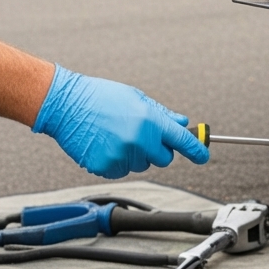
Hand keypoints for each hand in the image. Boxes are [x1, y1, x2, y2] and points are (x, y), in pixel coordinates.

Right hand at [33, 66, 208, 178]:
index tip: (203, 156)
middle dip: (158, 150)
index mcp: (150, 121)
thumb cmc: (100, 97)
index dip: (196, 150)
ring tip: (116, 135)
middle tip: (142, 135)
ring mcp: (122, 156)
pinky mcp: (106, 168)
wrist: (66, 105)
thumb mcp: (136, 98)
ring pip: (141, 165)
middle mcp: (139, 141)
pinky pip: (122, 171)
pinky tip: (105, 144)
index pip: (182, 141)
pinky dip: (117, 162)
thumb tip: (183, 122)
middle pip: (164, 158)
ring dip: (135, 155)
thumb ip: (162, 114)